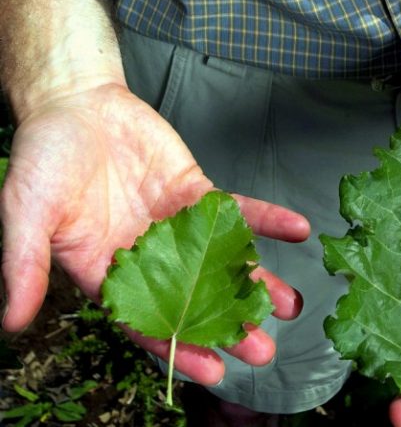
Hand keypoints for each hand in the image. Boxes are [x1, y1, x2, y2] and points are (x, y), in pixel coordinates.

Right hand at [0, 83, 309, 384]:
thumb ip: (24, 263)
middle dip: (228, 324)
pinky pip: (235, 211)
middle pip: (193, 298)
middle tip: (262, 349)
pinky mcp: (197, 194)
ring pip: (221, 261)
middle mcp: (149, 258)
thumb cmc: (43, 159)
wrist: (74, 105)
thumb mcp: (25, 212)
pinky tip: (296, 229)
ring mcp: (177, 228)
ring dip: (256, 281)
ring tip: (288, 305)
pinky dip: (265, 220)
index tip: (212, 370)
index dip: (177, 346)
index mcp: (108, 273)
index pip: (145, 320)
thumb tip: (11, 321)